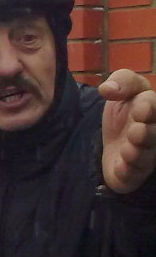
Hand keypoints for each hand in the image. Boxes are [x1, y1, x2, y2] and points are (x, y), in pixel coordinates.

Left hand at [99, 69, 155, 192]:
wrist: (112, 141)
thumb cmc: (124, 113)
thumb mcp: (123, 90)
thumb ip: (121, 81)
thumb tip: (106, 89)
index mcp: (152, 109)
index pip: (155, 105)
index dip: (149, 107)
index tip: (140, 108)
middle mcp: (152, 134)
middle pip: (153, 135)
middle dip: (146, 134)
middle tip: (136, 131)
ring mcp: (144, 155)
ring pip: (145, 156)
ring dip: (137, 153)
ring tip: (128, 150)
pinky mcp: (132, 173)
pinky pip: (132, 174)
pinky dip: (127, 172)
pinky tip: (120, 167)